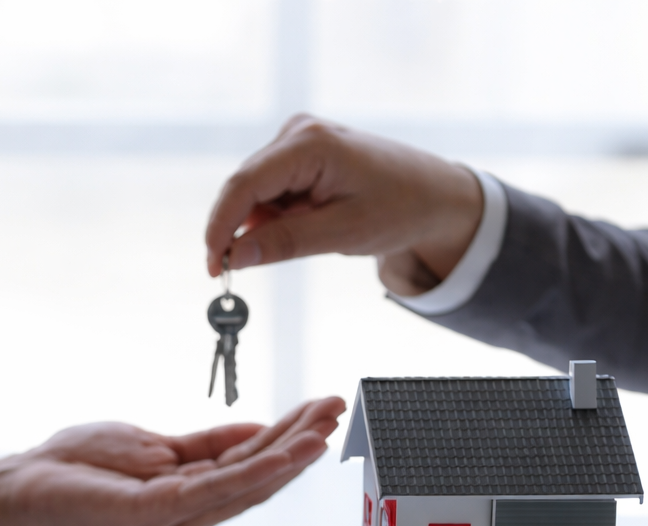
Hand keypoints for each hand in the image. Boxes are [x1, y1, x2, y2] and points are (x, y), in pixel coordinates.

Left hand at [0, 396, 345, 525]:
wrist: (22, 488)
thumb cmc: (78, 470)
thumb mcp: (155, 446)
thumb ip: (206, 444)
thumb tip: (256, 428)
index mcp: (192, 496)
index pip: (252, 464)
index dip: (292, 437)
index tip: (325, 408)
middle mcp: (191, 514)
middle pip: (259, 476)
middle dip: (302, 441)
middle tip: (340, 407)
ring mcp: (174, 518)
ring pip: (246, 484)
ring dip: (291, 455)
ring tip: (326, 427)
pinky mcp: (152, 513)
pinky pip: (213, 489)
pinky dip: (254, 472)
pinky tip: (283, 453)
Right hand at [204, 114, 482, 295]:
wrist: (435, 196)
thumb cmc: (400, 209)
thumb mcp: (342, 233)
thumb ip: (284, 243)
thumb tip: (234, 257)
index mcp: (310, 144)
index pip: (243, 185)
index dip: (220, 227)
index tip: (212, 267)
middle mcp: (298, 133)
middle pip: (244, 188)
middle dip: (240, 230)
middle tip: (239, 271)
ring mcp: (298, 140)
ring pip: (254, 193)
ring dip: (265, 224)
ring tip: (309, 236)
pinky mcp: (300, 153)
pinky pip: (270, 191)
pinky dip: (277, 217)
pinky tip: (308, 224)